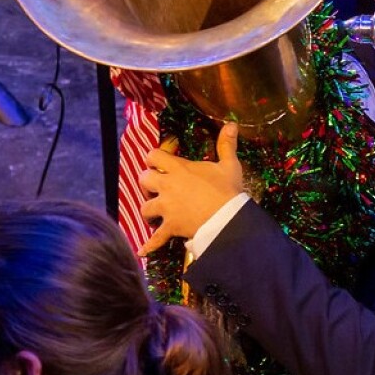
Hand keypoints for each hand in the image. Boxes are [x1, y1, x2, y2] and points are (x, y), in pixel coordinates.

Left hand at [138, 123, 243, 255]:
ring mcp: (166, 208)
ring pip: (144, 208)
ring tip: (154, 211)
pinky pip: (155, 238)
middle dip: (147, 181)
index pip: (153, 156)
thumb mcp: (229, 165)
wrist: (228, 219)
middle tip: (156, 185)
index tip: (159, 162)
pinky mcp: (170, 227)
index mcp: (178, 169)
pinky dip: (149, 245)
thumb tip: (231, 124)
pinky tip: (142, 251)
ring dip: (148, 209)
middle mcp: (167, 186)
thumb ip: (226, 144)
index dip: (153, 158)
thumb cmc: (227, 189)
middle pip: (143, 179)